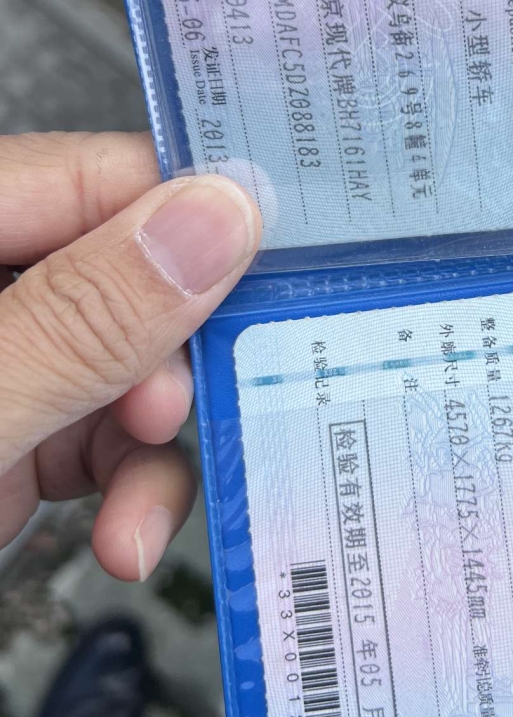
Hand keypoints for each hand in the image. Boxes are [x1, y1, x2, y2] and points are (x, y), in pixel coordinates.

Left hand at [0, 132, 260, 580]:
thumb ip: (81, 316)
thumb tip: (216, 217)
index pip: (98, 178)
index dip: (196, 219)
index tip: (281, 269)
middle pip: (132, 281)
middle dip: (173, 368)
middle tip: (180, 416)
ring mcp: (7, 362)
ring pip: (131, 370)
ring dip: (155, 453)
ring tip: (137, 518)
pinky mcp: (12, 436)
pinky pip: (103, 439)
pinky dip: (127, 492)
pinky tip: (122, 537)